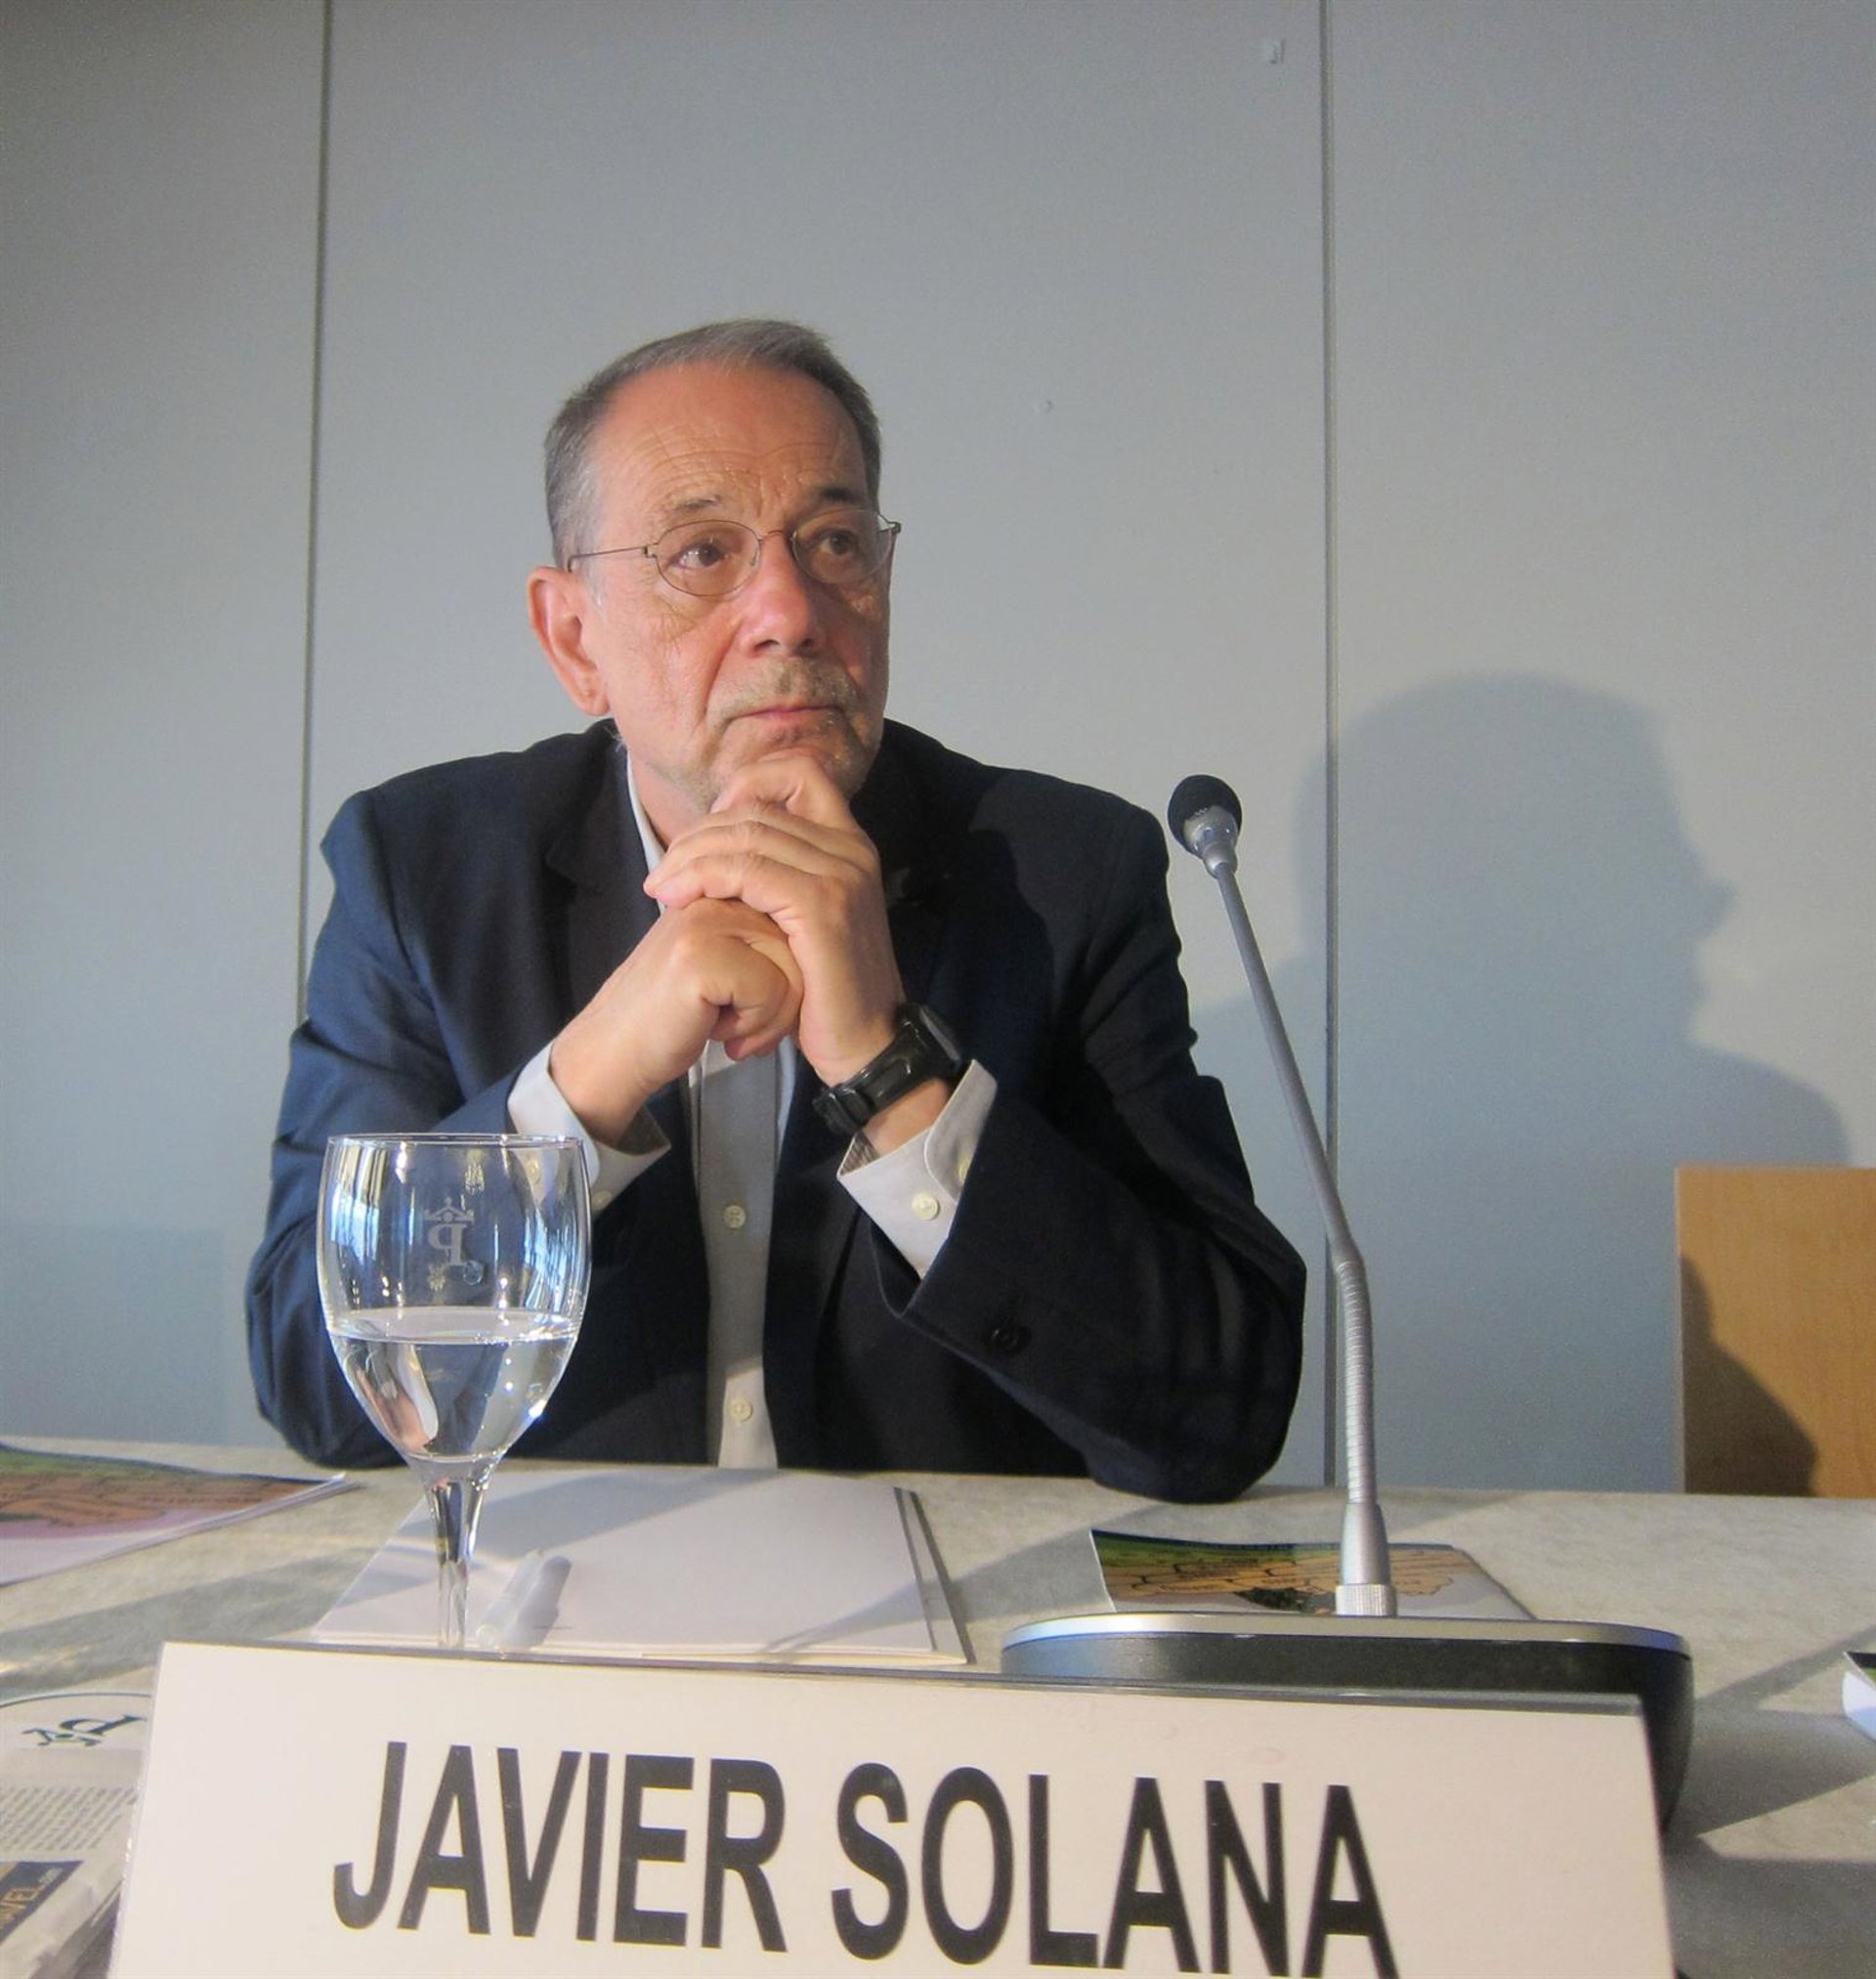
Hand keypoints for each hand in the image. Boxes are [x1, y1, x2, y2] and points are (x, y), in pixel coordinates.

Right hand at [548, 897, 801, 1145]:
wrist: (618, 1051)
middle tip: (740, 1018)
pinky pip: (773, 990)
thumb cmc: (680, 1013)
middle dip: (785, 996)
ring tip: (727, 1024)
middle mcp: (715, 893)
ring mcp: (704, 920)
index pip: (801, 919)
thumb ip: (769, 935)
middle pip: (803, 943)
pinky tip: (717, 1032)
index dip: (790, 973)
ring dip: (771, 1015)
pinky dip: (756, 1025)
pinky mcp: (699, 955)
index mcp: (725, 887)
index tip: (746, 997)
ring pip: (794, 966)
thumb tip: (823, 931)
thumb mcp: (731, 962)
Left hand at [644, 756, 902, 1087]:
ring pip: (748, 832)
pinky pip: (749, 869)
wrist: (867, 1047)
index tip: (710, 830)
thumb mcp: (803, 922)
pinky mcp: (823, 906)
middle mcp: (852, 848)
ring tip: (661, 888)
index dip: (748, 784)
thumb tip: (720, 851)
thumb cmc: (825, 993)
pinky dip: (706, 876)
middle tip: (663, 872)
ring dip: (692, 855)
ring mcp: (842, 874)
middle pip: (759, 806)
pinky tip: (681, 899)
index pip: (799, 773)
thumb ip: (776, 879)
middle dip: (699, 833)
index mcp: (851, 844)